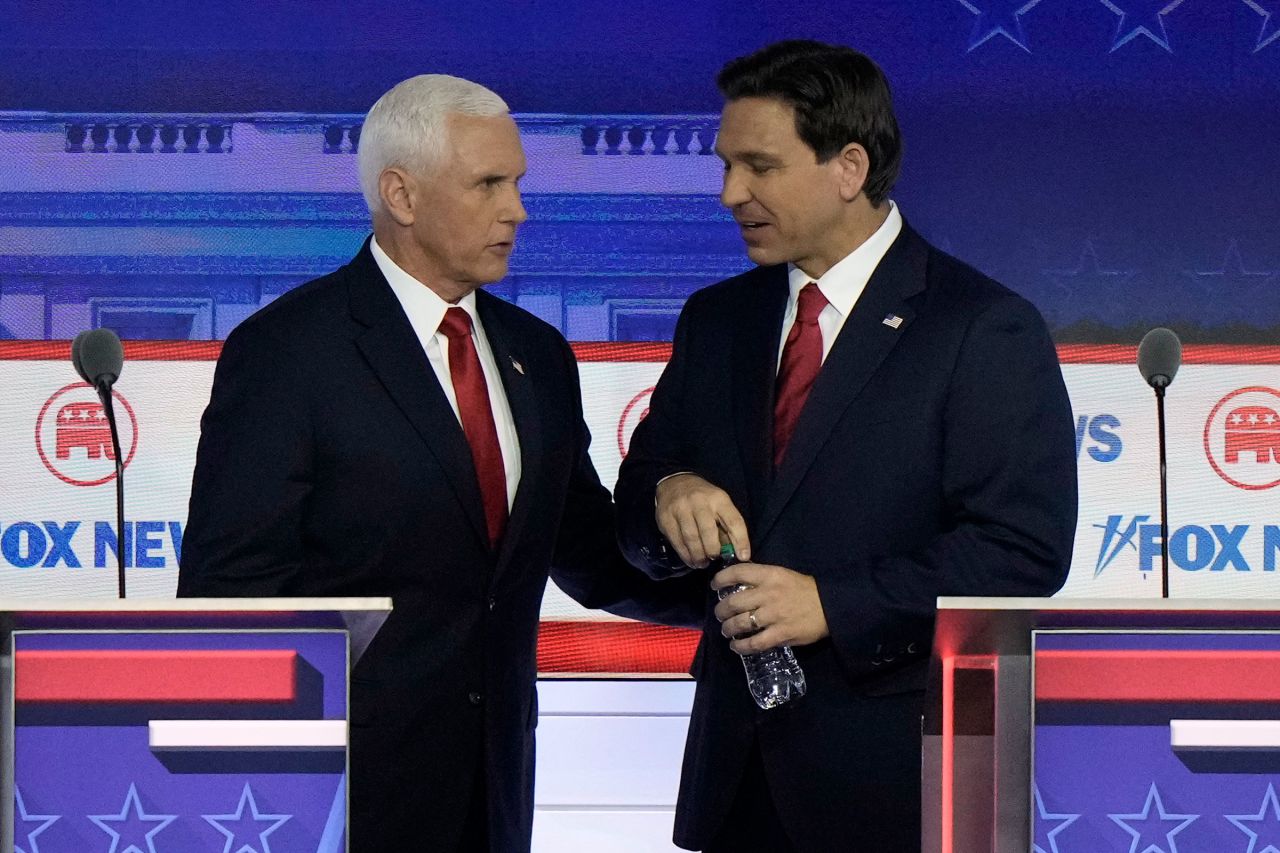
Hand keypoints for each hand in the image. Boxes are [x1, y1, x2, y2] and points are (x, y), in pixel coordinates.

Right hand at [655, 473, 750, 568]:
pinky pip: (677, 541)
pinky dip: (685, 555)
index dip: (741, 541)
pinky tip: (691, 560)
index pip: (733, 521)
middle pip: (708, 532)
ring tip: (702, 563)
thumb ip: (726, 526)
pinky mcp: (666, 518)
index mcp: (719, 499)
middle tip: (714, 558)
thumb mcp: (719, 504)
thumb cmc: (703, 498)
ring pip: (691, 538)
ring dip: (698, 556)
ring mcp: (680, 509)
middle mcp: (699, 502)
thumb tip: (734, 552)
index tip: (743, 557)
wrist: (675, 482)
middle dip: (713, 550)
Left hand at [713, 562, 828, 653]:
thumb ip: (762, 579)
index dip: (720, 579)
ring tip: (726, 631)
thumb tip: (739, 584)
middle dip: (720, 610)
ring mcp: (773, 615)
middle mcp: (768, 594)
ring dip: (728, 629)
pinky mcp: (780, 634)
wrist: (830, 606)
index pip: (737, 572)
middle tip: (719, 615)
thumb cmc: (805, 589)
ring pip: (740, 624)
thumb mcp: (783, 575)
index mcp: (769, 575)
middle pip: (733, 602)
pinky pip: (754, 643)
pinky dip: (740, 647)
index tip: (714, 585)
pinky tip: (736, 647)